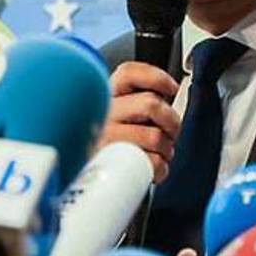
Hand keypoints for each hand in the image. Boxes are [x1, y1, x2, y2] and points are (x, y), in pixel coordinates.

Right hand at [98, 61, 180, 181]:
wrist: (83, 183)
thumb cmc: (106, 147)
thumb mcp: (114, 116)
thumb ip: (135, 102)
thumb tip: (168, 97)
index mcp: (103, 97)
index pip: (129, 73)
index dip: (157, 78)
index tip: (171, 89)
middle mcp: (102, 115)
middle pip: (151, 104)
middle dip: (171, 121)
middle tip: (171, 131)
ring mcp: (107, 140)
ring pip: (156, 136)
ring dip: (166, 148)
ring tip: (158, 154)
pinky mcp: (113, 166)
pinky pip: (152, 163)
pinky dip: (160, 169)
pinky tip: (151, 169)